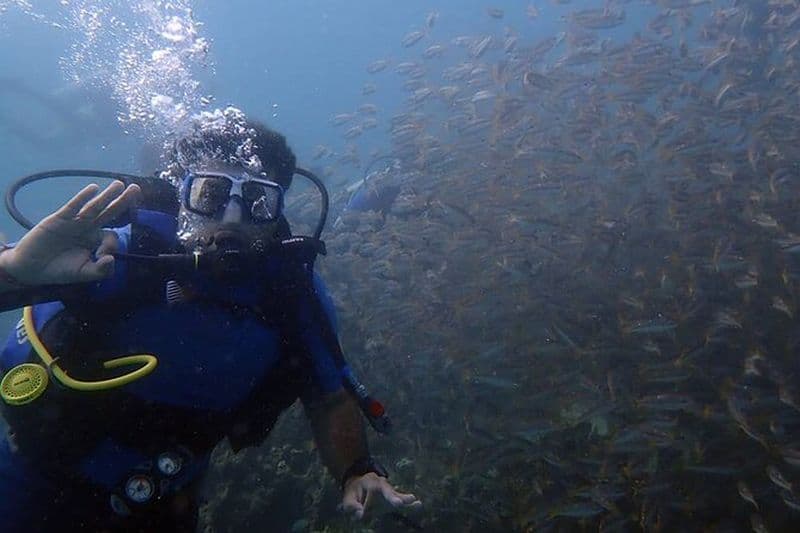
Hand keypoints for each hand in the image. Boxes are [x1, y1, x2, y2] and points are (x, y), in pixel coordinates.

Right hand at [1, 181, 139, 285]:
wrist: (31, 268)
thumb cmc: (59, 270)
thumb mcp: (83, 274)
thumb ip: (100, 270)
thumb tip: (113, 259)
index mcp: (95, 240)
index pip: (111, 235)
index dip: (112, 244)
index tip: (102, 256)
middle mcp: (87, 228)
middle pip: (109, 212)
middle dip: (122, 201)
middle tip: (135, 188)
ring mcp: (74, 222)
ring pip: (94, 207)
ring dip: (107, 196)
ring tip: (119, 185)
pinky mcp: (59, 219)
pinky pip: (73, 206)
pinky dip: (82, 197)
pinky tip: (93, 189)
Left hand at [341, 472, 420, 519]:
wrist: (360, 484)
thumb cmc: (354, 492)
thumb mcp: (347, 498)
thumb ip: (351, 506)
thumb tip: (360, 515)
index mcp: (370, 481)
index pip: (371, 494)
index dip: (367, 505)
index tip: (361, 513)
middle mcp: (382, 483)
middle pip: (387, 491)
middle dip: (392, 498)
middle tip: (398, 504)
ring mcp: (389, 490)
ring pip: (396, 495)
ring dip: (403, 499)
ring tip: (414, 500)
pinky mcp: (393, 498)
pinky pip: (402, 501)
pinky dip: (409, 504)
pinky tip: (418, 504)